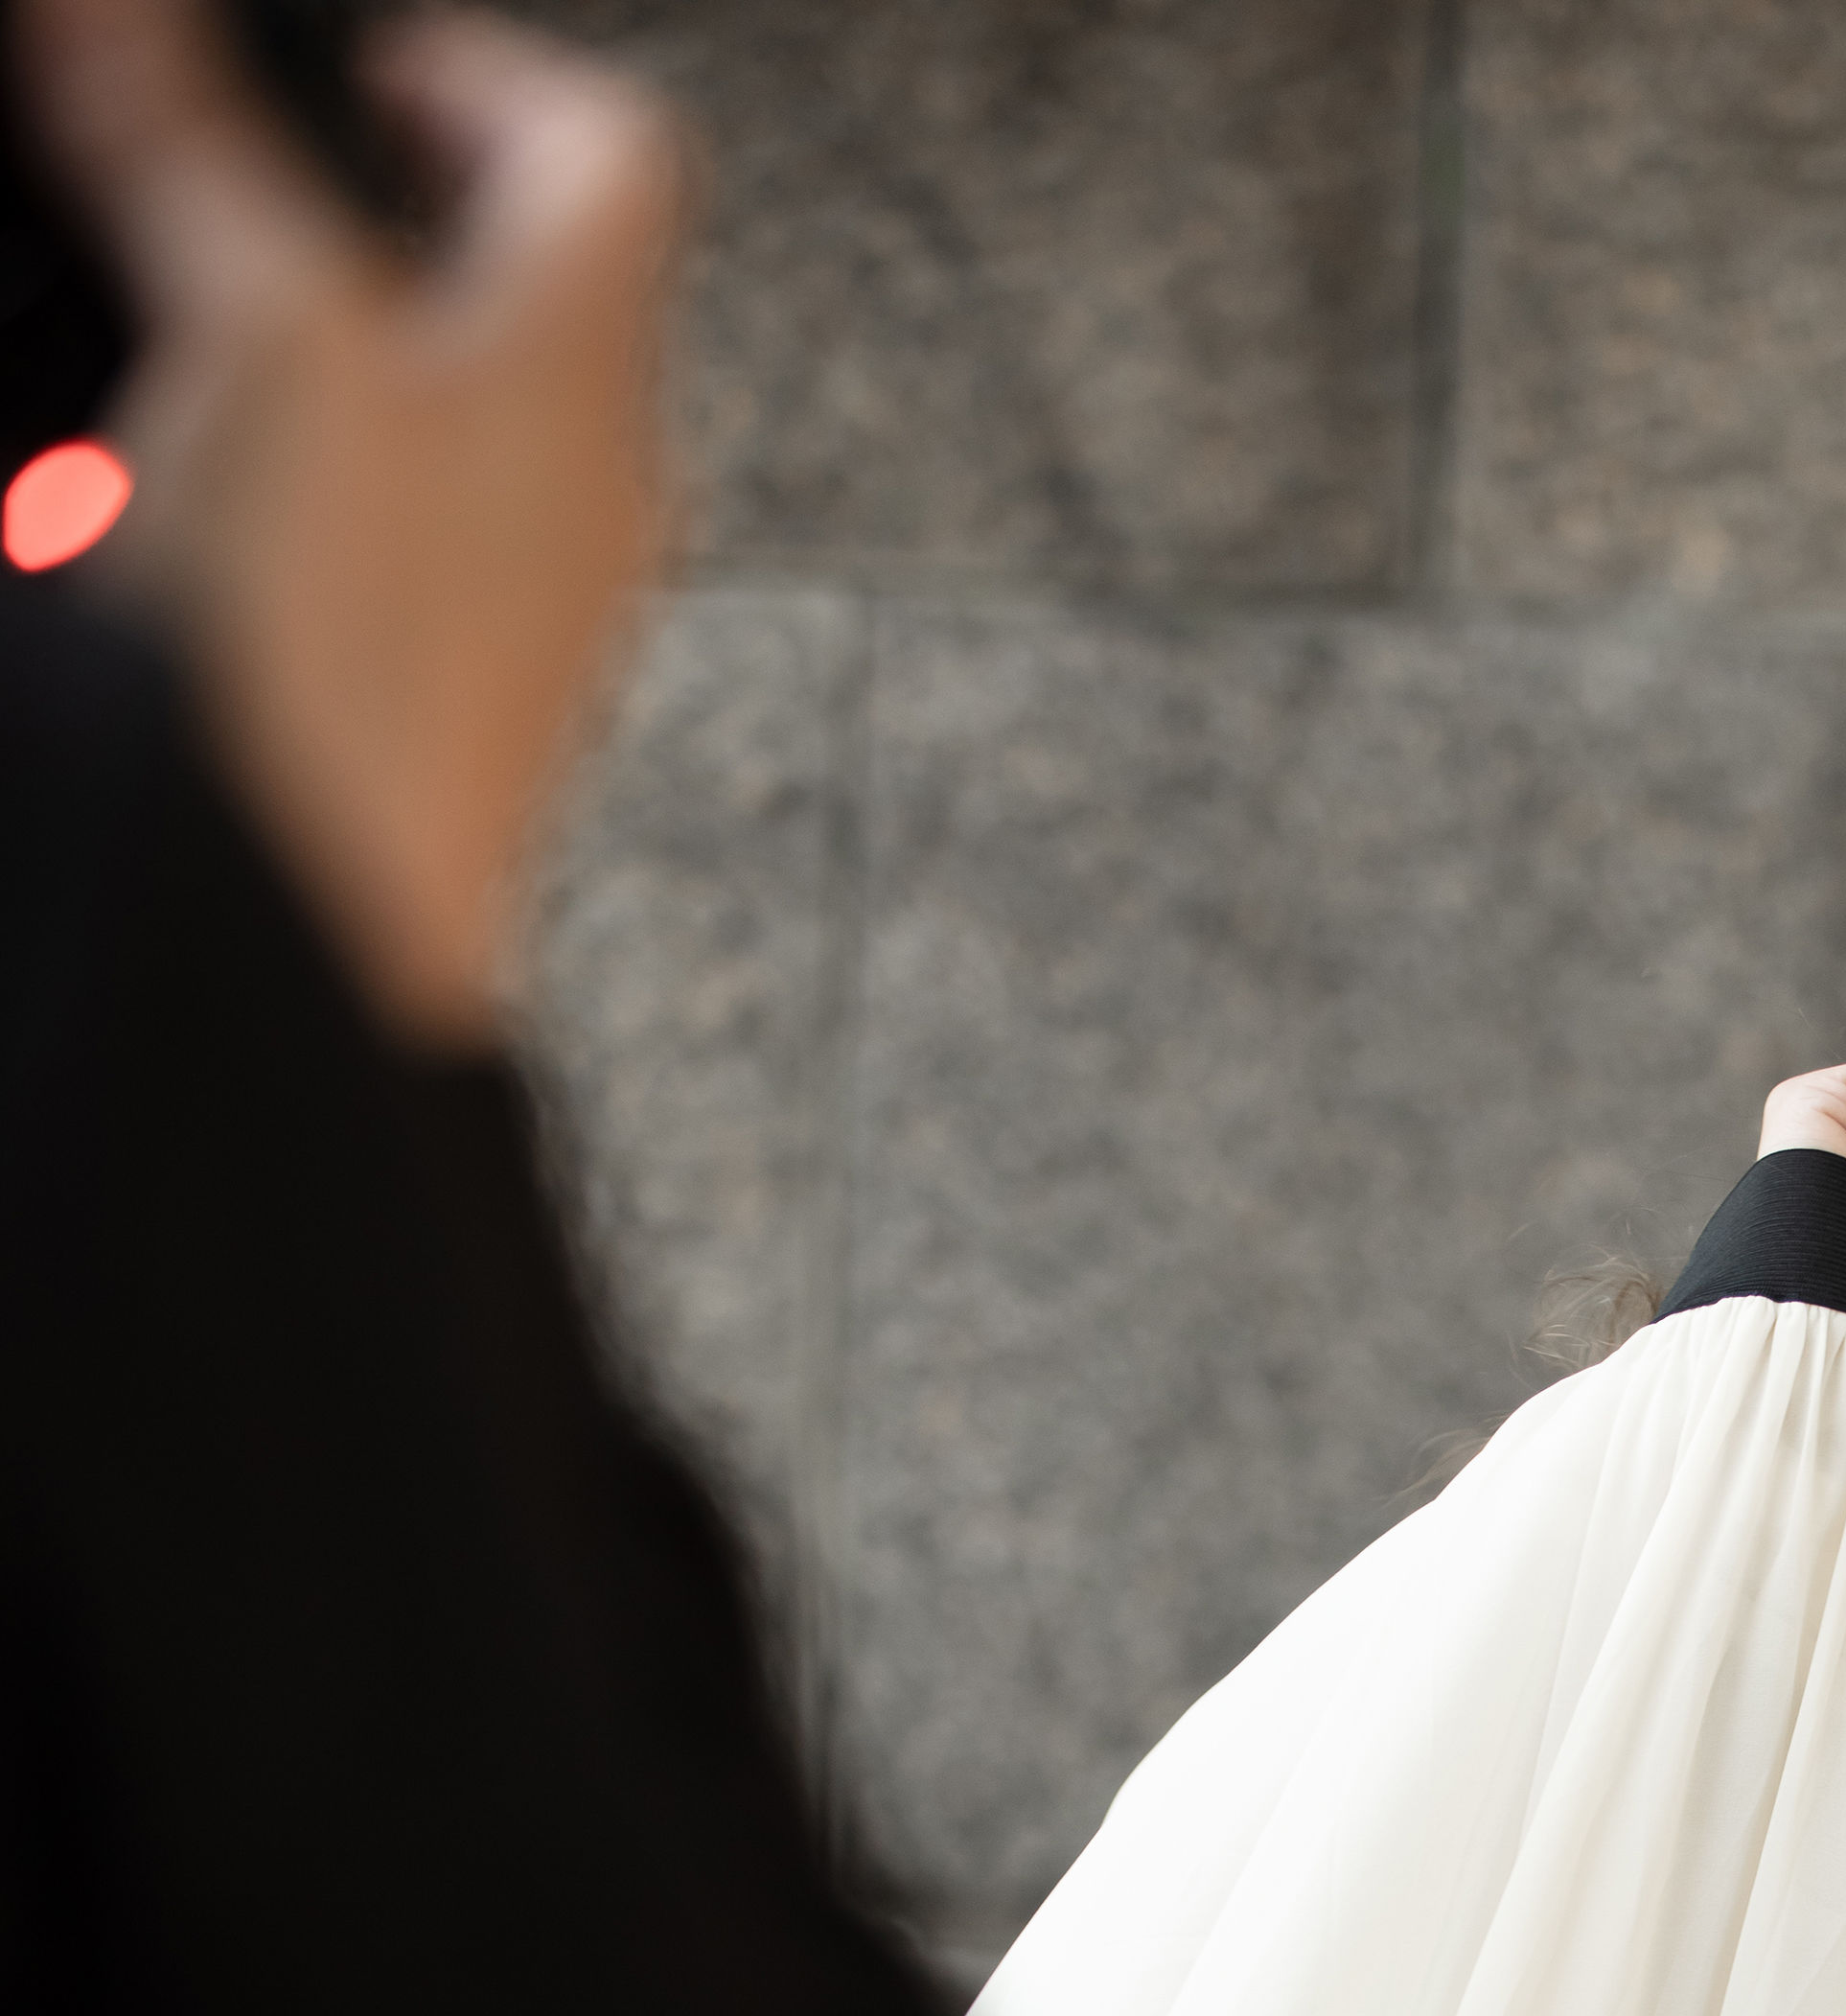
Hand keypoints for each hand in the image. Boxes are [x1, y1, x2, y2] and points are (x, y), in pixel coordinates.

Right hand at [11, 0, 682, 1042]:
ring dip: (261, 378)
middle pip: (493, 302)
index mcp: (587, 381)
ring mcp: (499, 636)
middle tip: (213, 208)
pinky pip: (315, 571)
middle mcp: (576, 510)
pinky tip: (130, 530)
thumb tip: (112, 21)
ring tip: (140, 372)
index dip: (475, 79)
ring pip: (390, 442)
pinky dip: (219, 514)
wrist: (304, 959)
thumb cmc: (336, 675)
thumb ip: (183, 150)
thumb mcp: (258, 336)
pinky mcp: (408, 733)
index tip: (348, 72)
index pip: (603, 154)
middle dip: (334, 232)